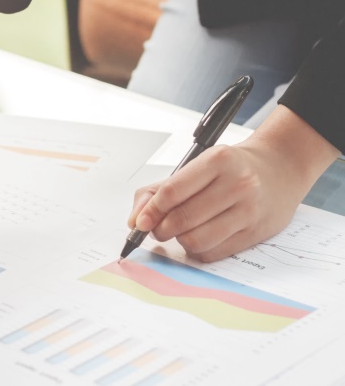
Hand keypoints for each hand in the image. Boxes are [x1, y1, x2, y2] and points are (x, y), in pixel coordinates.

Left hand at [128, 106, 339, 261]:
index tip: (140, 222)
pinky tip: (199, 236)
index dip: (151, 211)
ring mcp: (249, 210)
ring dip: (179, 240)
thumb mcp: (196, 165)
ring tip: (180, 231)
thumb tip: (135, 220)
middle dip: (161, 229)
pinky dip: (197, 249)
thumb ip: (158, 190)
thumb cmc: (231, 168)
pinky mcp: (256, 233)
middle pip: (183, 219)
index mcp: (217, 161)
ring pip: (197, 240)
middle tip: (158, 228)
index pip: (172, 192)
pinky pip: (214, 252)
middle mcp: (237, 184)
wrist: (279, 169)